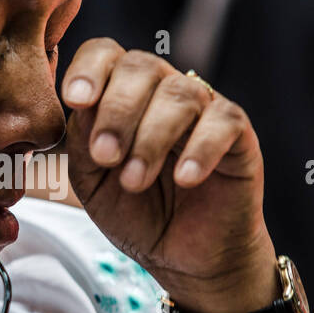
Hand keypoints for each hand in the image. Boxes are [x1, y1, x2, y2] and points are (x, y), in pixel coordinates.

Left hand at [61, 39, 278, 312]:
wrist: (183, 258)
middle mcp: (162, 91)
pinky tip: (184, 178)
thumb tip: (79, 107)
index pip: (105, 54)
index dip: (89, 69)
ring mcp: (203, 109)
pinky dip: (201, 148)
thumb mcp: (92, 182)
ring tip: (135, 181)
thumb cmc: (136, 213)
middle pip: (142, 67)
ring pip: (179, 95)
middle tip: (104, 155)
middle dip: (117, 111)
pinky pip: (222, 122)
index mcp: (121, 93)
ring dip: (151, 138)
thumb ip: (81, 142)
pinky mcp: (238, 134)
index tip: (76, 100)